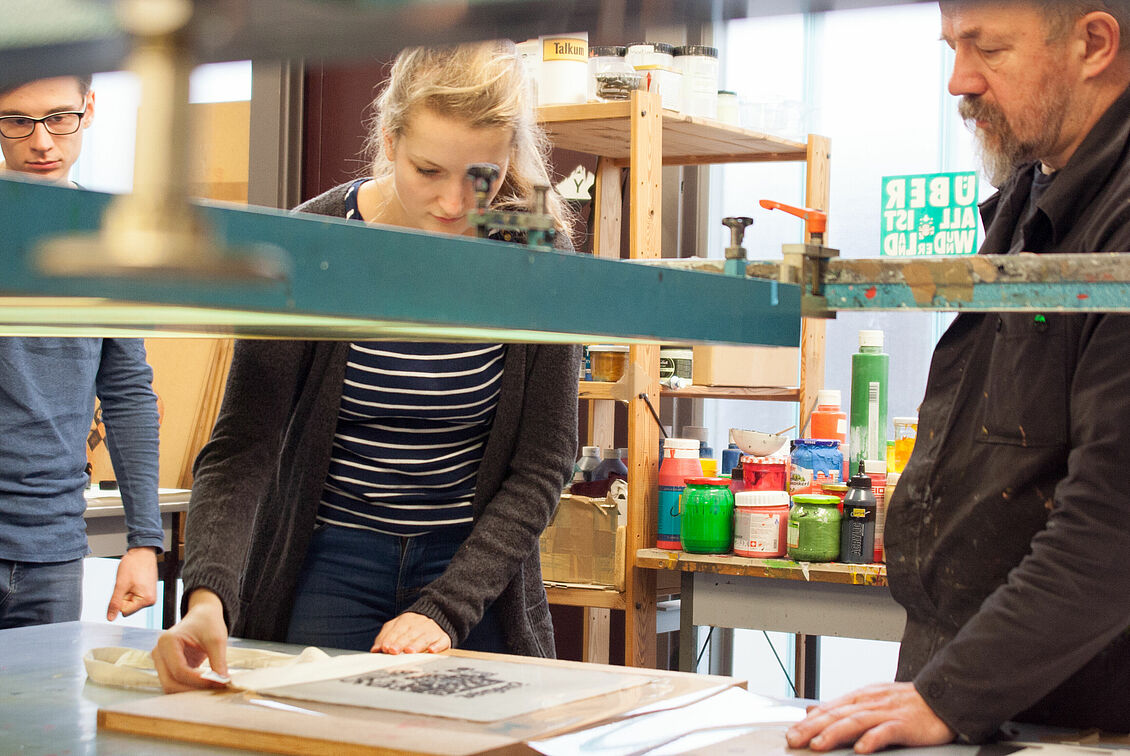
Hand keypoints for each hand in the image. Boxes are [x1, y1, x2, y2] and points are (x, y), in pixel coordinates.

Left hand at [106, 547, 157, 619]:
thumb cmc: (134, 565)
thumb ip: (115, 603)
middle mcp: (150, 600)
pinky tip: (133, 580)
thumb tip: (110, 618)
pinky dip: (130, 588)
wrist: (142, 552)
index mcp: (147, 600)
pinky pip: (133, 595)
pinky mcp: (147, 591)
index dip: (120, 600)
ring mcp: (149, 595)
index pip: (125, 611)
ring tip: (131, 580)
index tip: (125, 588)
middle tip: (128, 583)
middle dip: (124, 595)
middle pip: (128, 607)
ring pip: (129, 600)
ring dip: (126, 591)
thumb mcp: (120, 585)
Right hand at [152, 589, 230, 692]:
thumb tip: (223, 682)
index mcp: (167, 641)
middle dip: (192, 689)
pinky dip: (189, 687)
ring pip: (170, 685)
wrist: (203, 615)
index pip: (179, 670)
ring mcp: (160, 661)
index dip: (198, 680)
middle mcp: (158, 652)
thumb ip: (219, 662)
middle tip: (215, 688)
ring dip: (190, 690)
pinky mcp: (166, 667)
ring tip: (211, 686)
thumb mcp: (217, 640)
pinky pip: (174, 683)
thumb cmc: (208, 623)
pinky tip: (205, 684)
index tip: (218, 682)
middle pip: (170, 682)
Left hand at [371, 612, 450, 653]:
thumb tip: (375, 650)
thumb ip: (385, 638)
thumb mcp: (396, 628)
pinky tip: (432, 650)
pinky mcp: (443, 637)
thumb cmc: (412, 628)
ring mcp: (432, 630)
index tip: (385, 648)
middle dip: (401, 643)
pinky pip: (441, 641)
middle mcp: (419, 624)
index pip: (397, 629)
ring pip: (424, 637)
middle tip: (394, 651)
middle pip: (409, 634)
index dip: (391, 638)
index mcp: (406, 620)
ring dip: (417, 644)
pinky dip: (437, 645)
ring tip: (410, 651)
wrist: (438, 615)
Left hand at [785, 682, 954, 752]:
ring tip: (817, 745)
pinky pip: (886, 731)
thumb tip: (813, 709)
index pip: (829, 708)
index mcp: (860, 697)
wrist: (941, 698)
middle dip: (812, 728)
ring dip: (834, 733)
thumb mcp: (870, 700)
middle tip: (793, 739)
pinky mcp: (904, 723)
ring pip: (855, 722)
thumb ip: (842, 707)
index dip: (807, 721)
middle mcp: (869, 702)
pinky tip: (860, 748)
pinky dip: (872, 739)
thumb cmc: (905, 703)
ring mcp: (886, 712)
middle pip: (836, 714)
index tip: (790, 733)